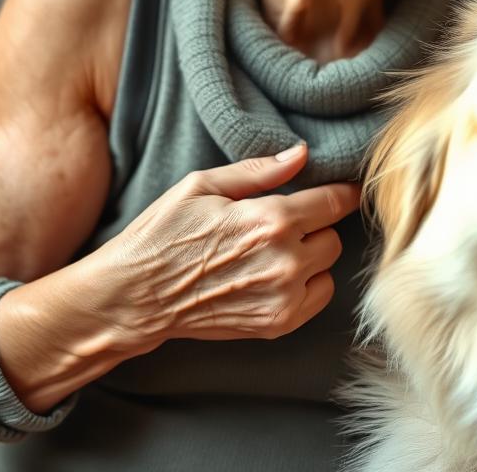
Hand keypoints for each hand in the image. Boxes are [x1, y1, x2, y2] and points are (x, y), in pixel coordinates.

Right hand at [92, 142, 360, 352]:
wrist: (135, 296)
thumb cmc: (163, 233)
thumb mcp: (203, 185)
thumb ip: (259, 170)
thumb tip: (302, 152)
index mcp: (270, 219)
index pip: (334, 202)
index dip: (341, 192)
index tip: (340, 190)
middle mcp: (284, 261)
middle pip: (333, 236)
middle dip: (315, 225)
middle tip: (286, 221)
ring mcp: (282, 298)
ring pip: (328, 267)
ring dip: (311, 256)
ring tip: (277, 249)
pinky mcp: (276, 325)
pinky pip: (318, 298)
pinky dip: (306, 285)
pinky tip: (277, 274)